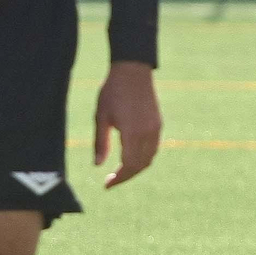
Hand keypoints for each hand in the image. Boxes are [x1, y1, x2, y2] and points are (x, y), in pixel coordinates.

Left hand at [93, 61, 161, 188]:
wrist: (133, 70)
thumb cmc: (112, 92)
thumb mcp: (101, 116)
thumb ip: (100, 142)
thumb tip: (97, 165)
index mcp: (131, 132)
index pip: (128, 165)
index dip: (118, 178)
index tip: (107, 185)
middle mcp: (147, 133)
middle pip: (140, 166)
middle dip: (126, 176)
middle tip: (111, 180)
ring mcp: (155, 128)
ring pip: (149, 158)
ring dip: (136, 168)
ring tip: (120, 171)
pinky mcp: (158, 123)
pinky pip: (153, 148)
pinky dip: (144, 158)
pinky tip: (131, 156)